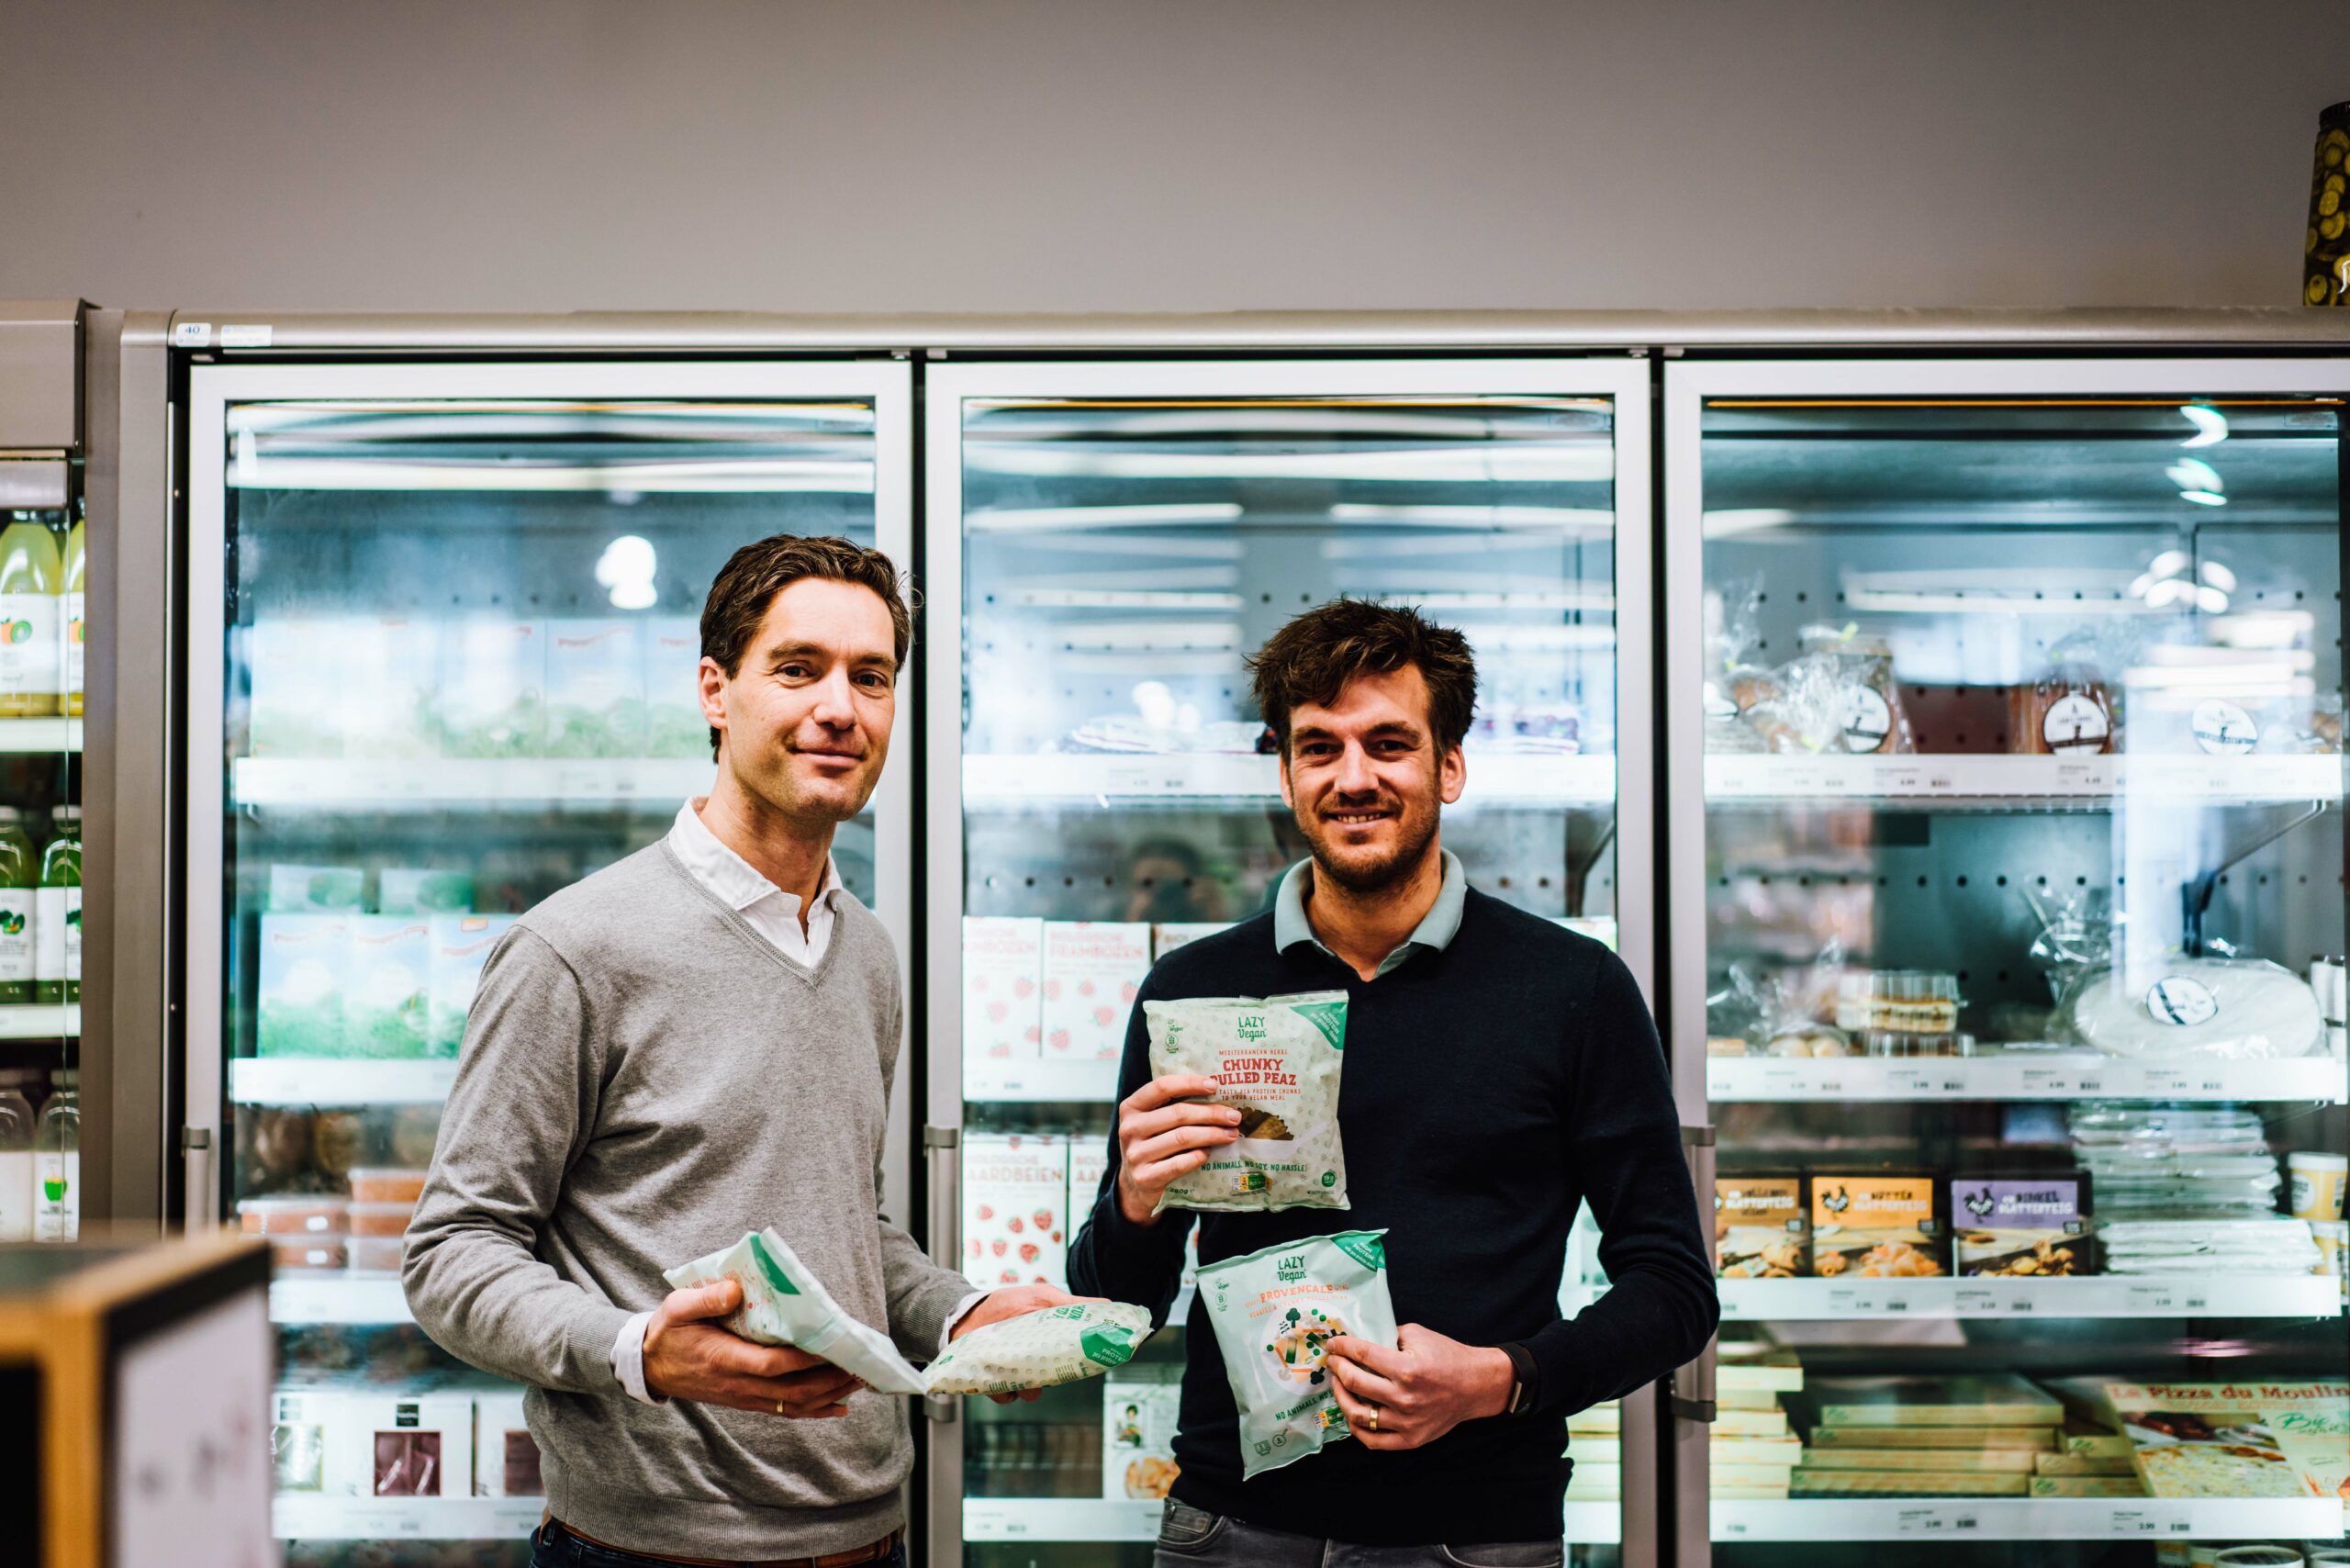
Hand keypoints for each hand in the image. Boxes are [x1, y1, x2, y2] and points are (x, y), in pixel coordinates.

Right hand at [641, 1278, 862, 1416]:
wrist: (651, 1366)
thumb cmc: (668, 1332)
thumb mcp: (677, 1308)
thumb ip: (706, 1299)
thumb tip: (737, 1290)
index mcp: (723, 1359)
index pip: (771, 1365)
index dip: (804, 1360)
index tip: (831, 1347)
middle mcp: (737, 1384)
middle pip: (792, 1390)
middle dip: (829, 1380)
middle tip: (861, 1365)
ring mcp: (743, 1397)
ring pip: (793, 1404)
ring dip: (829, 1394)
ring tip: (859, 1380)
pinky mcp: (746, 1401)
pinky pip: (785, 1410)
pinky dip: (815, 1410)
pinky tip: (839, 1405)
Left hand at [950, 1283, 1106, 1403]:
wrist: (966, 1317)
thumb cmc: (1005, 1304)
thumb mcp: (1042, 1297)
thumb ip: (1072, 1304)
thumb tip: (1108, 1305)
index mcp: (1053, 1340)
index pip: (1077, 1354)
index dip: (1087, 1358)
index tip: (1094, 1357)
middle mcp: (1038, 1359)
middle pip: (1058, 1377)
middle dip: (1054, 1374)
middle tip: (1046, 1363)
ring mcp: (1018, 1373)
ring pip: (1033, 1391)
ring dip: (1027, 1385)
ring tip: (1017, 1372)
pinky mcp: (998, 1384)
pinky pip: (1007, 1396)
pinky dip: (1003, 1390)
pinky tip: (996, 1378)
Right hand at [1114, 1074, 1240, 1225]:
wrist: (1135, 1185)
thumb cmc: (1152, 1145)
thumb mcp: (1153, 1122)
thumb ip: (1172, 1107)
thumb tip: (1217, 1095)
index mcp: (1131, 1107)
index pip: (1161, 1087)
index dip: (1189, 1083)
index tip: (1214, 1085)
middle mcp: (1129, 1129)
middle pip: (1178, 1113)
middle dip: (1211, 1113)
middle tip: (1234, 1117)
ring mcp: (1135, 1154)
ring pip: (1182, 1138)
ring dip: (1212, 1134)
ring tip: (1231, 1134)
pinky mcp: (1145, 1177)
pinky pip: (1179, 1163)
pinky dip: (1198, 1156)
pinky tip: (1209, 1153)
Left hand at [1322, 1323, 1514, 1450]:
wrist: (1476, 1386)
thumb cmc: (1448, 1357)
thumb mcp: (1418, 1335)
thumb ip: (1388, 1336)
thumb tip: (1359, 1338)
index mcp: (1406, 1369)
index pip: (1362, 1354)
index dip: (1342, 1347)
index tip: (1332, 1344)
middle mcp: (1404, 1398)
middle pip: (1355, 1382)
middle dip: (1337, 1367)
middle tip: (1333, 1361)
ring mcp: (1406, 1422)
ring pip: (1358, 1414)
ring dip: (1341, 1396)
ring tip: (1338, 1385)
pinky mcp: (1410, 1439)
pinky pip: (1373, 1440)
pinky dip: (1357, 1428)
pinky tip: (1352, 1412)